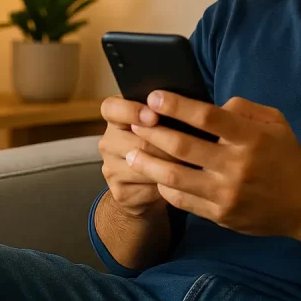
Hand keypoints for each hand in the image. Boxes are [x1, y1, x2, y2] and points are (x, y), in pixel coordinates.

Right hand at [97, 94, 182, 217]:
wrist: (150, 184)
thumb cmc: (163, 143)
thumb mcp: (162, 122)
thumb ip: (166, 112)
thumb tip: (185, 107)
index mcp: (115, 118)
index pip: (112, 108)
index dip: (132, 111)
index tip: (154, 117)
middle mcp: (108, 142)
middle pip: (138, 142)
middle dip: (169, 146)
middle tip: (192, 147)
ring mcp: (110, 169)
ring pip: (145, 168)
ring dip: (171, 167)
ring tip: (190, 164)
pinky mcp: (120, 192)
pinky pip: (149, 189)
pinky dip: (167, 186)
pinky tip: (178, 182)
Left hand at [127, 90, 300, 238]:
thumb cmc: (286, 156)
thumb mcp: (275, 122)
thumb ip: (242, 108)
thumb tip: (207, 104)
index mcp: (251, 138)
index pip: (207, 117)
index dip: (177, 106)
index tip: (154, 97)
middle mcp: (237, 166)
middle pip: (183, 147)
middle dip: (153, 132)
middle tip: (134, 122)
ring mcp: (227, 194)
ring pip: (175, 178)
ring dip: (148, 163)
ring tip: (131, 153)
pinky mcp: (221, 216)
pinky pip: (183, 201)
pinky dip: (165, 187)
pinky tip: (155, 176)